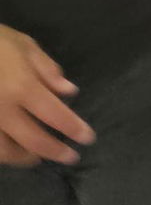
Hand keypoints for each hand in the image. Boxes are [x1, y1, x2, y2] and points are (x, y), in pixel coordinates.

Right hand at [0, 26, 92, 165]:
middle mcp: (2, 111)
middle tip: (70, 158)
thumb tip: (69, 92)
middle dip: (54, 152)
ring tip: (36, 157)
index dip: (74, 129)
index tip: (88, 139)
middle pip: (32, 141)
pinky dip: (1, 153)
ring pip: (3, 153)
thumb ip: (47, 70)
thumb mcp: (23, 45)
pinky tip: (8, 151)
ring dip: (23, 159)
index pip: (55, 115)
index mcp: (22, 87)